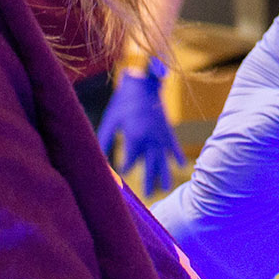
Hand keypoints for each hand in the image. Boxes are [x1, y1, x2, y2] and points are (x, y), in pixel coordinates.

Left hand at [97, 63, 184, 196]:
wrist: (144, 83)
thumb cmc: (122, 101)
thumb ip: (104, 139)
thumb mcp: (111, 120)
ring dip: (165, 174)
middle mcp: (151, 138)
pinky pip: (174, 145)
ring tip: (165, 189)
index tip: (120, 173)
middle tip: (148, 195)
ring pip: (164, 159)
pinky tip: (181, 166)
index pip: (131, 160)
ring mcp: (161, 134)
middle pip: (151, 165)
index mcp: (135, 136)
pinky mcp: (167, 129)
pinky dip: (177, 155)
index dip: (126, 168)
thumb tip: (98, 158)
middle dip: (149, 180)